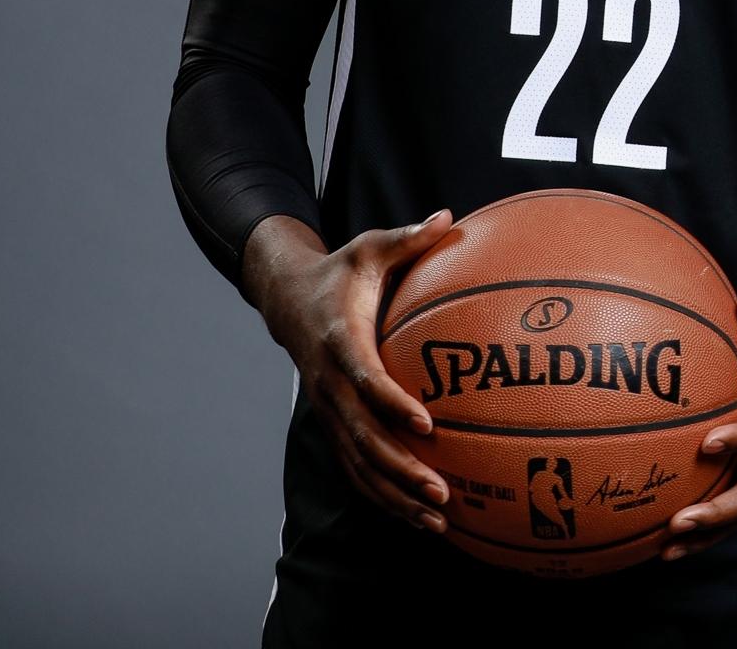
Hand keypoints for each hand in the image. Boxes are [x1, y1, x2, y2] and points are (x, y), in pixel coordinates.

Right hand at [249, 210, 454, 531]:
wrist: (288, 299)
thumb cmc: (342, 271)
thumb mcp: (370, 248)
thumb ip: (408, 238)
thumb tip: (448, 217)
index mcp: (341, 342)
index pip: (365, 380)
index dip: (392, 403)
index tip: (427, 423)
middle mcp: (330, 385)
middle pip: (363, 438)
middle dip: (402, 468)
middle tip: (443, 490)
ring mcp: (329, 411)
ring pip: (359, 464)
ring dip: (395, 496)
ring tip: (437, 519)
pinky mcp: (334, 425)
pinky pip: (357, 468)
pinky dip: (384, 495)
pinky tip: (418, 515)